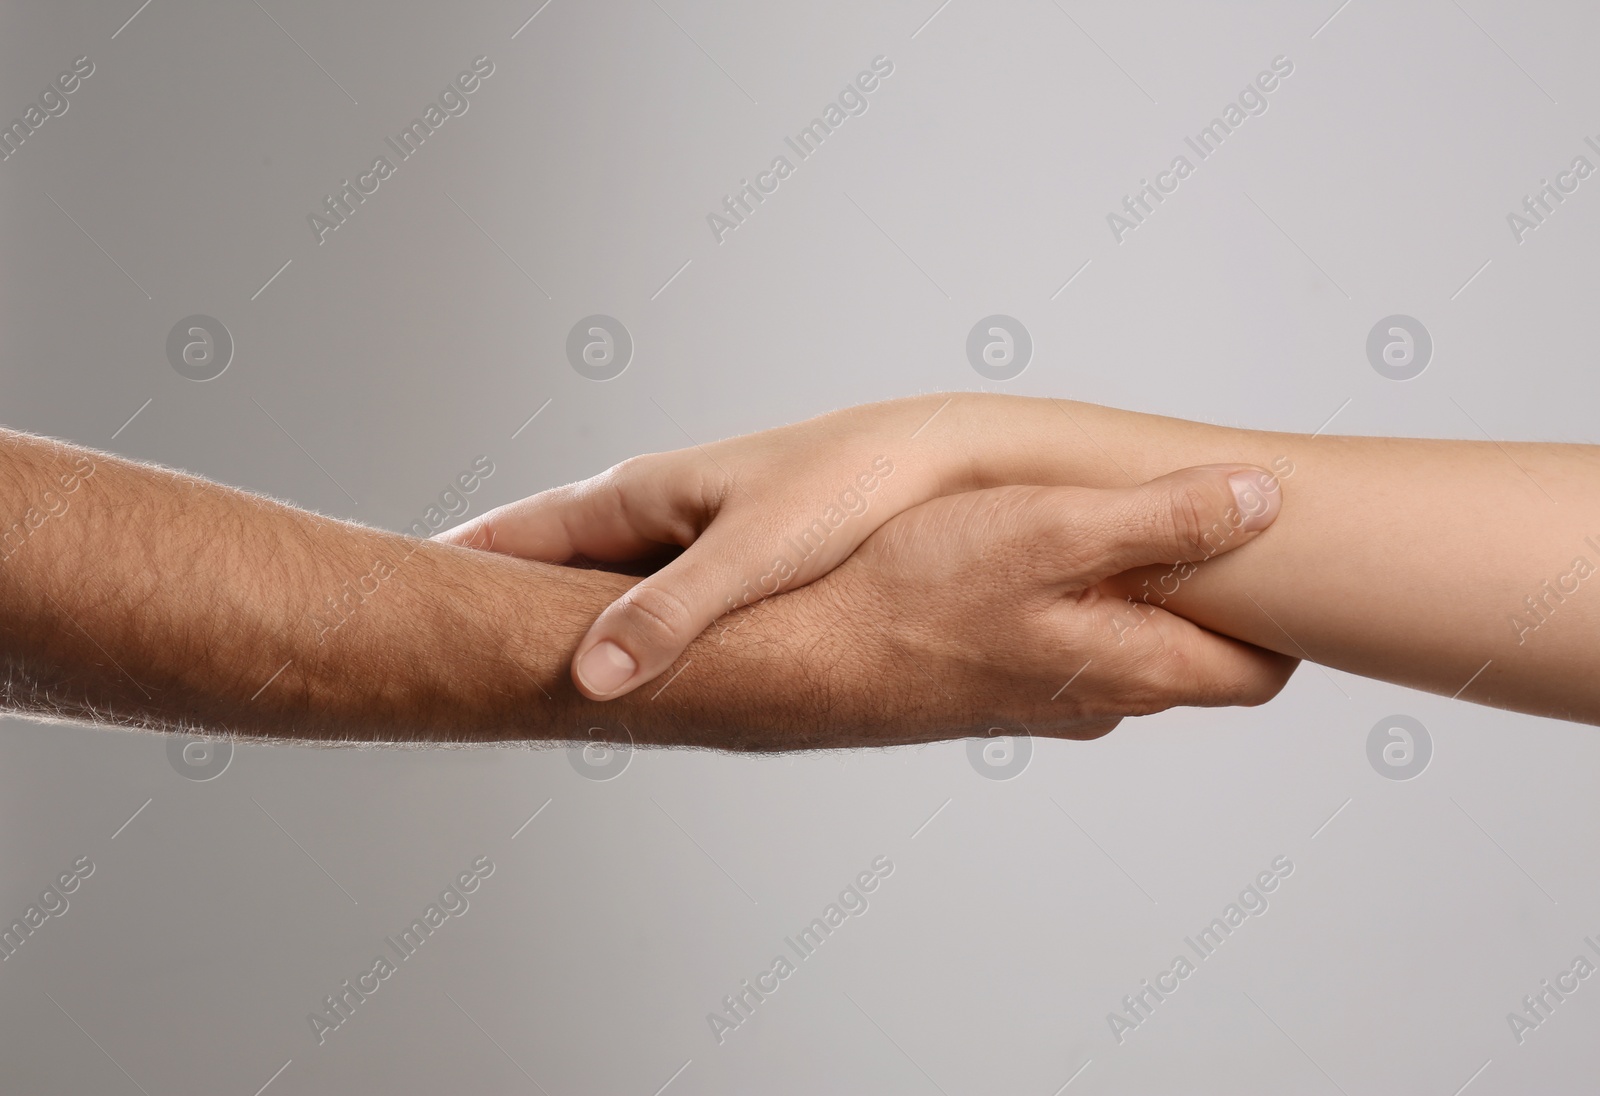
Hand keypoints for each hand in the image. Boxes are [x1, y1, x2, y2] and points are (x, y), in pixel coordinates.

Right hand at [436, 394, 1057, 698]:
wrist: (942, 459)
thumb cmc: (852, 490)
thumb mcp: (754, 556)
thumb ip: (669, 616)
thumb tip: (582, 681)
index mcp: (641, 494)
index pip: (517, 535)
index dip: (451, 564)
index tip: (380, 593)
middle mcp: (656, 503)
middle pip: (543, 553)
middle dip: (482, 587)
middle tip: (415, 630)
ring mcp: (692, 524)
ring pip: (594, 571)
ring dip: (543, 603)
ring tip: (491, 646)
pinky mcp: (734, 545)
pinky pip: (644, 586)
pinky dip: (608, 614)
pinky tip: (613, 649)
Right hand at [672, 464, 1298, 742]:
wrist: (792, 653)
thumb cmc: (911, 595)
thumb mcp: (1049, 533)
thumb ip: (1166, 520)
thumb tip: (1264, 501)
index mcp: (1134, 670)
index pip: (1260, 669)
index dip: (1283, 611)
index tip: (1280, 546)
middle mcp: (1097, 699)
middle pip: (1194, 655)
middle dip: (1209, 589)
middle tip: (1199, 507)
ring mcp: (1041, 698)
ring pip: (1122, 644)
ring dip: (1129, 588)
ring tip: (1101, 516)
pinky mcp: (990, 683)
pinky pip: (1060, 641)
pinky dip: (1068, 597)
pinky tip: (1023, 550)